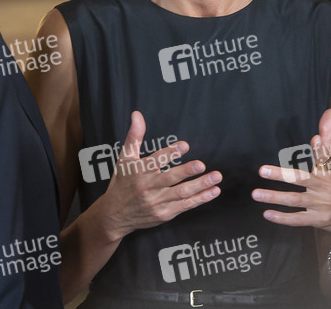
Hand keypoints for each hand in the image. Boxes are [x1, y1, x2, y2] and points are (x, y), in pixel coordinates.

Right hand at [91, 111, 221, 238]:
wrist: (115, 215)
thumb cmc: (121, 182)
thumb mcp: (125, 158)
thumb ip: (134, 136)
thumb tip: (137, 115)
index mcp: (138, 171)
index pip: (155, 160)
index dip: (170, 153)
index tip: (184, 145)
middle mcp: (148, 186)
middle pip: (170, 178)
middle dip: (186, 171)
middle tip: (201, 165)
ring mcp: (157, 201)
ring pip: (182, 192)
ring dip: (200, 185)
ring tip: (216, 176)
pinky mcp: (165, 213)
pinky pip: (185, 205)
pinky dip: (200, 198)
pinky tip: (213, 191)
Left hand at [252, 108, 330, 237]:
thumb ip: (328, 139)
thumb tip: (328, 113)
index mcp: (329, 172)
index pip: (326, 157)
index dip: (321, 148)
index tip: (315, 138)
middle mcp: (325, 188)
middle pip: (302, 179)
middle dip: (282, 175)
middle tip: (262, 170)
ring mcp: (321, 205)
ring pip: (295, 200)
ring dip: (274, 197)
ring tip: (255, 193)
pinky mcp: (318, 220)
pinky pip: (298, 219)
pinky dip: (282, 218)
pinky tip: (267, 214)